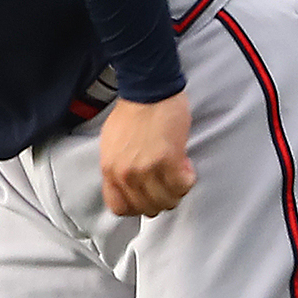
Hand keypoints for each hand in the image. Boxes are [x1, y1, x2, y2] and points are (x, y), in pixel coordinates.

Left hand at [99, 92, 195, 216]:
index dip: (137, 207)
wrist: (148, 90)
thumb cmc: (132, 112)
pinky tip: (186, 165)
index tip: (147, 198)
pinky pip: (183, 185)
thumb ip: (117, 168)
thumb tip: (128, 186)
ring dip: (176, 190)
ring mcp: (147, 169)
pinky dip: (187, 179)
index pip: (120, 208)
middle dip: (160, 199)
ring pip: (167, 200)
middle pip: (147, 208)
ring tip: (178, 173)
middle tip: (168, 184)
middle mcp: (126, 174)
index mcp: (109, 170)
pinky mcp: (169, 160)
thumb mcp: (111, 145)